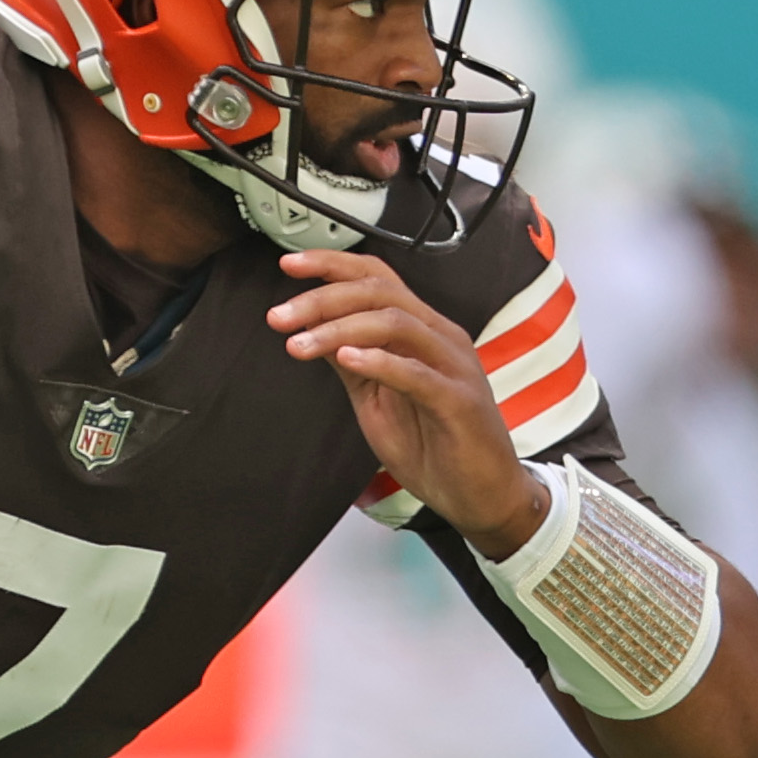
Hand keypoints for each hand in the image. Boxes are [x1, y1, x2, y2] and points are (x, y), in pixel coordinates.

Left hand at [271, 248, 539, 554]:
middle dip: (322, 298)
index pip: (377, 279)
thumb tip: (312, 330)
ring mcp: (454, 366)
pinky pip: (418, 373)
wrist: (479, 493)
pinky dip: (380, 361)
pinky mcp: (460, 401)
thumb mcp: (376, 399)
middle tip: (278, 316)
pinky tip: (346, 358)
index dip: (333, 266)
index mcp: (421, 331)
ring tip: (297, 345)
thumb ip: (352, 363)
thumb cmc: (433, 443)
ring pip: (396, 323)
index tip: (288, 264)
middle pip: (381, 293)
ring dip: (339, 329)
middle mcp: (440, 337)